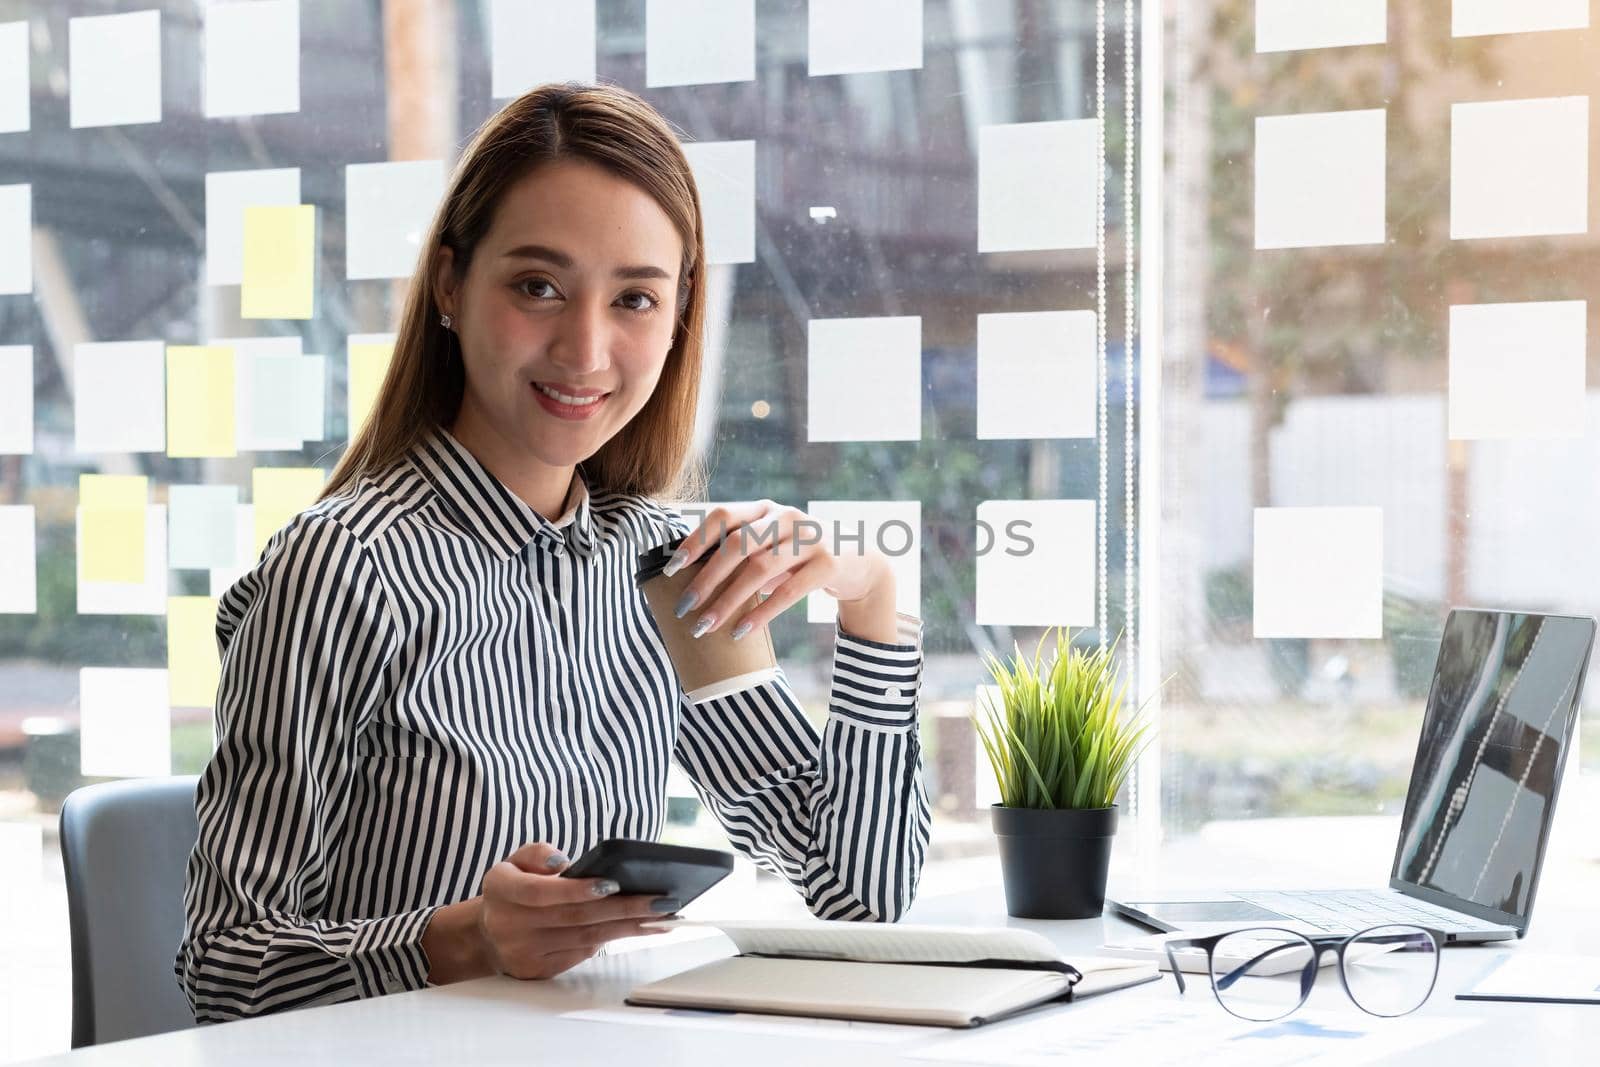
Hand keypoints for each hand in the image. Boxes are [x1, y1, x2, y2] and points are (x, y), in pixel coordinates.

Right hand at [473, 843, 675, 980]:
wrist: (486, 934)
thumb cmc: (511, 888)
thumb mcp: (514, 861)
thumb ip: (538, 854)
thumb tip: (565, 863)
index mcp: (504, 890)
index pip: (542, 893)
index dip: (578, 889)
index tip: (615, 883)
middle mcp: (512, 925)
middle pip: (575, 918)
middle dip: (624, 908)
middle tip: (661, 901)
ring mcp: (526, 952)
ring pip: (585, 938)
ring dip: (628, 928)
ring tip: (662, 917)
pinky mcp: (540, 970)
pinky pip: (581, 954)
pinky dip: (611, 940)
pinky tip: (637, 929)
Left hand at [662, 500, 892, 640]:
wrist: (857, 562)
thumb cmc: (797, 558)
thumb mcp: (769, 546)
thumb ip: (738, 554)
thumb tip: (687, 583)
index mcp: (763, 509)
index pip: (722, 516)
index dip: (695, 541)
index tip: (672, 569)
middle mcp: (785, 517)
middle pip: (737, 545)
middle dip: (706, 579)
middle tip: (684, 608)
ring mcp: (809, 538)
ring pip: (759, 570)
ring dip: (728, 601)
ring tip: (706, 626)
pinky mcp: (827, 564)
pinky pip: (788, 593)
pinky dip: (760, 614)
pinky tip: (740, 631)